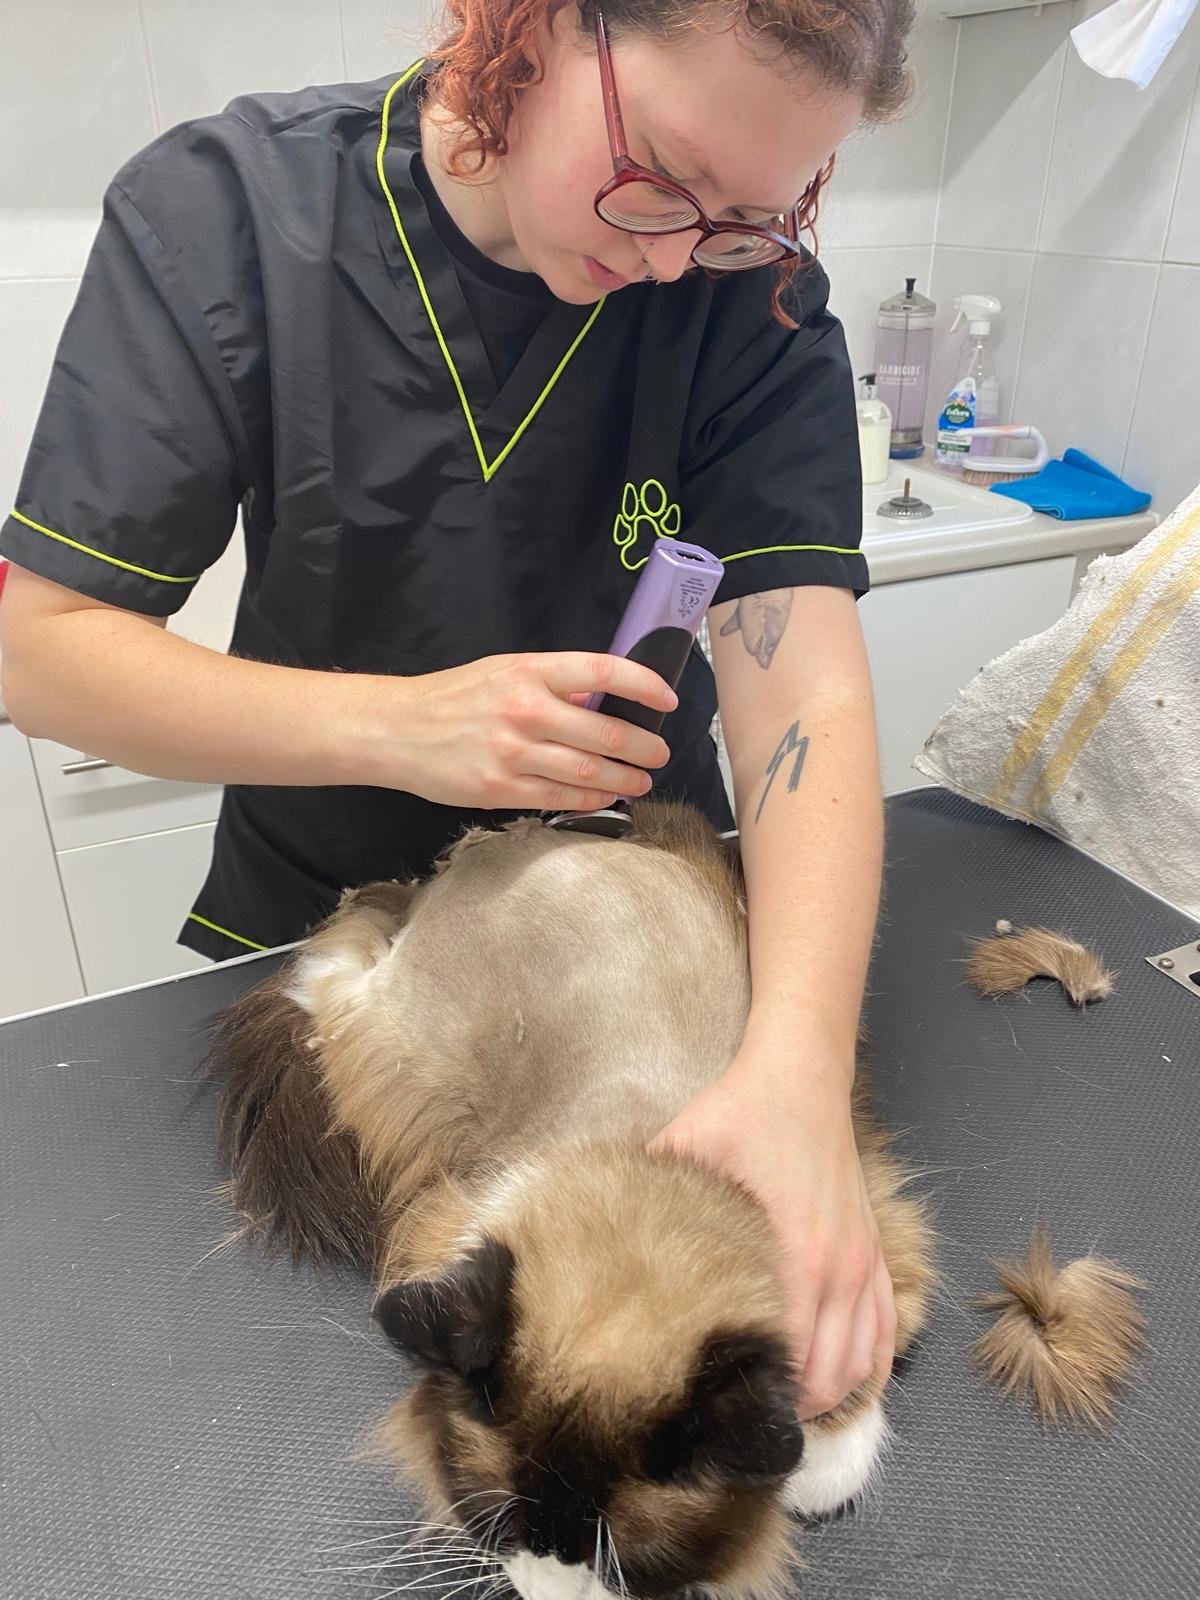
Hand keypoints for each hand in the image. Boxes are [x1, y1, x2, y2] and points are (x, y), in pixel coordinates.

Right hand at [350, 651, 675, 810]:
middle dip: (643, 746)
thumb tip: (602, 700)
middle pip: (604, 731)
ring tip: (642, 780)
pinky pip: (560, 798)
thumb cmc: (454, 698)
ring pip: (588, 772)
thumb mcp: (504, 671)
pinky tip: (608, 797)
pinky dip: (592, 800)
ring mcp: (513, 753)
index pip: (602, 671)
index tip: (668, 700)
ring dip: (625, 779)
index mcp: (529, 671)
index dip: (644, 684)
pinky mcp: (500, 789)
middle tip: (660, 753)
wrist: (396, 730)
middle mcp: (525, 710)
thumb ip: (553, 684)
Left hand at [648, 1044, 895, 1419]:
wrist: (805, 1075)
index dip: (754, 1395)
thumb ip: (651, 1193)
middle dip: (788, 1409)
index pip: (785, 1357)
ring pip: (861, 1366)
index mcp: (797, 1253)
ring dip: (828, 1395)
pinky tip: (839, 1382)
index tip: (716, 1412)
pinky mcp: (874, 1254)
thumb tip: (598, 1227)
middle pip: (827, 1378)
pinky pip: (887, 1333)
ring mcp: (865, 1265)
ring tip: (781, 1406)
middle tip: (740, 1419)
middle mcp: (840, 1270)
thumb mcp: (687, 1146)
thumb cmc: (746, 1111)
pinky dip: (868, 1368)